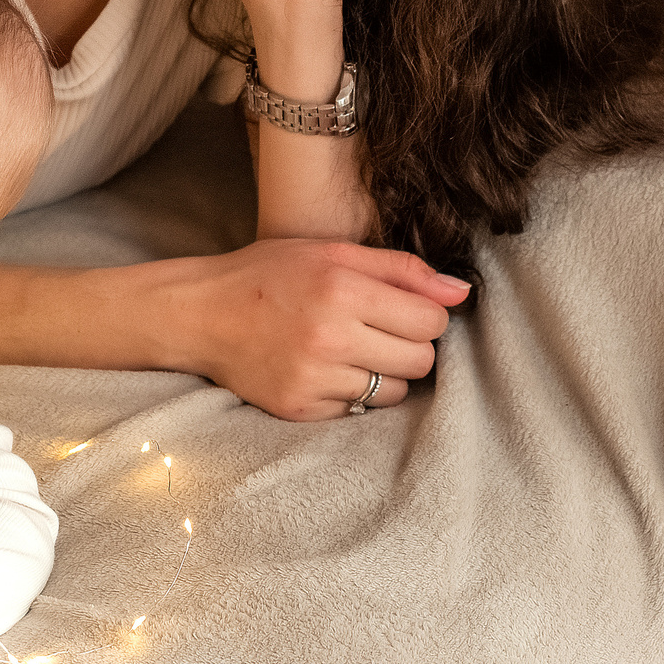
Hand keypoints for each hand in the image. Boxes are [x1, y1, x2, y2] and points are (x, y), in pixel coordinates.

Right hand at [184, 237, 467, 421]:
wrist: (200, 314)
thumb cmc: (269, 275)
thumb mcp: (332, 252)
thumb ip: (401, 268)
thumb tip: (463, 292)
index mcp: (341, 288)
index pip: (431, 321)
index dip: (425, 315)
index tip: (400, 309)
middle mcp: (329, 336)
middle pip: (421, 360)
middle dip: (409, 346)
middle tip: (376, 330)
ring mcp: (313, 377)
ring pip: (395, 392)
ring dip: (383, 373)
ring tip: (349, 350)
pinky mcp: (299, 409)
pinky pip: (358, 410)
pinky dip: (350, 393)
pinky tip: (324, 369)